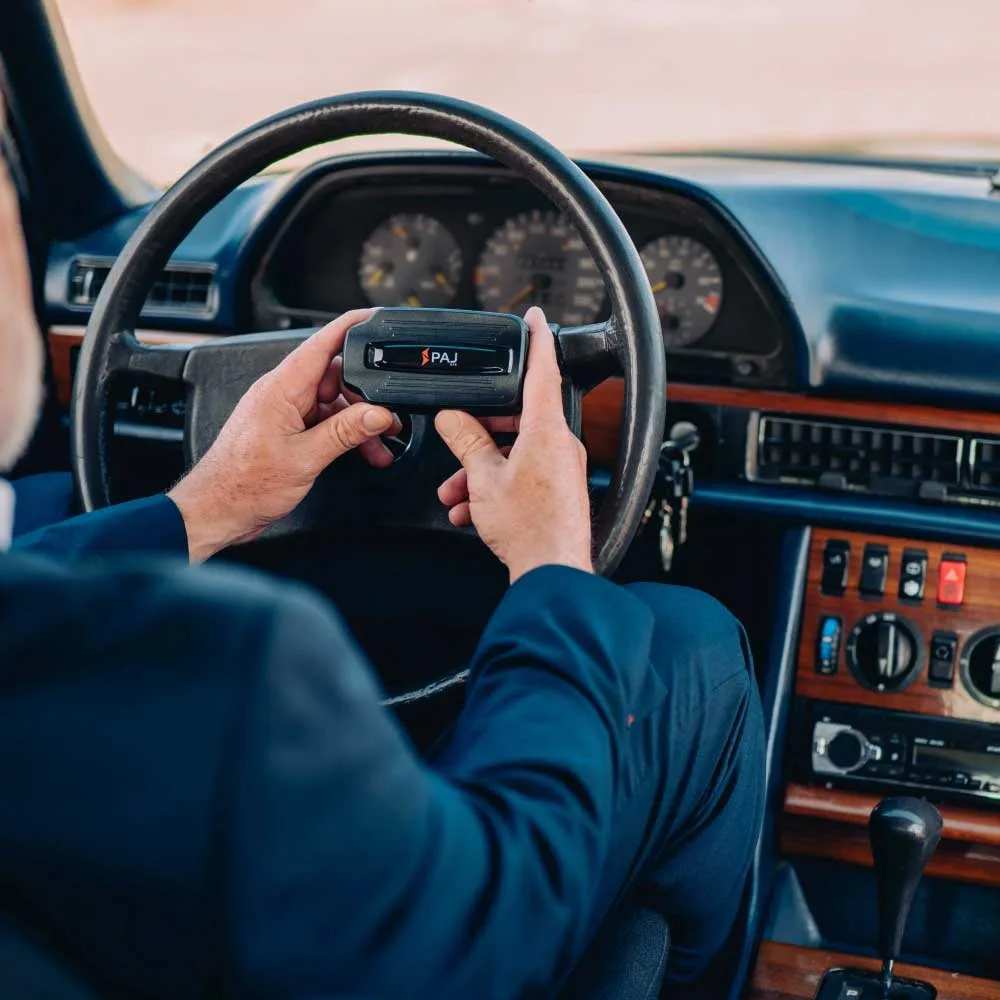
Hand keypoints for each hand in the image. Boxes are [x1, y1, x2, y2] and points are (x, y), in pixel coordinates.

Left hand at [168, 309, 399, 560]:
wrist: (217, 510)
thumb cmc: (243, 485)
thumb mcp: (305, 458)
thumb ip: (345, 433)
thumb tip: (378, 414)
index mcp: (280, 389)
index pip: (321, 344)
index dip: (350, 327)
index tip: (374, 318)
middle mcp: (281, 394)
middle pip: (334, 377)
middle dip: (365, 395)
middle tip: (388, 417)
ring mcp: (283, 412)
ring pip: (331, 403)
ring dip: (357, 422)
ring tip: (379, 444)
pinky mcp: (285, 430)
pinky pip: (322, 421)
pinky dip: (343, 434)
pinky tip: (360, 450)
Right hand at [435, 306, 591, 582]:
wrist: (552, 572)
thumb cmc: (528, 528)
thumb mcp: (483, 478)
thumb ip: (467, 442)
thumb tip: (454, 419)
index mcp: (546, 429)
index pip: (544, 369)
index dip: (537, 338)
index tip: (535, 317)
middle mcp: (560, 444)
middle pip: (518, 416)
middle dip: (480, 431)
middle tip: (457, 437)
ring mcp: (561, 468)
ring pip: (515, 452)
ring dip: (481, 469)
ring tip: (456, 492)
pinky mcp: (558, 490)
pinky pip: (522, 475)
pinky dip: (495, 487)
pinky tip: (471, 510)